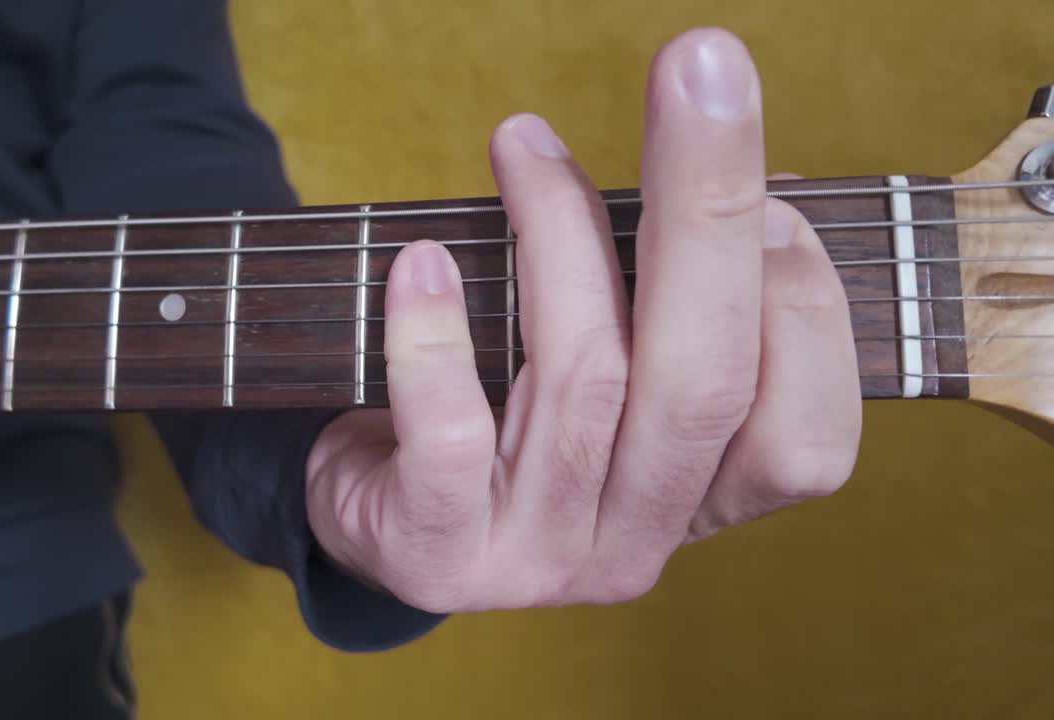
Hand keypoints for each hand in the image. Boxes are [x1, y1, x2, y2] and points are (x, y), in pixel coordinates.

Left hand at [304, 27, 860, 612]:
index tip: (770, 201)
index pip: (804, 441)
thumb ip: (670, 303)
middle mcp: (638, 545)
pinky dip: (438, 333)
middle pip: (702, 384)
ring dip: (559, 235)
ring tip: (522, 144)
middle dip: (709, 209)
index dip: (803, 314)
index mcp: (700, 503)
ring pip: (584, 380)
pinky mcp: (443, 554)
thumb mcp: (610, 370)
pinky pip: (452, 432)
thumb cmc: (503, 414)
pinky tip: (424, 259)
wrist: (374, 510)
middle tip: (700, 66)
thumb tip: (736, 180)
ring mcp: (542, 561)